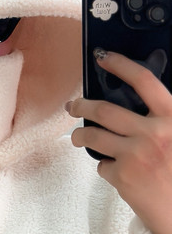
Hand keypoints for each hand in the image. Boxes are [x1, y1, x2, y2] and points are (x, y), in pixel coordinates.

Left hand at [67, 51, 171, 233]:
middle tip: (73, 106)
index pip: (144, 81)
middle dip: (81, 106)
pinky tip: (116, 172)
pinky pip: (102, 165)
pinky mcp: (123, 175)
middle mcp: (154, 133)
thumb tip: (132, 104)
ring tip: (78, 138)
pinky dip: (105, 167)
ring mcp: (136, 154)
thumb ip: (160, 119)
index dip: (121, 64)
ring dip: (79, 136)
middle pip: (105, 110)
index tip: (102, 57)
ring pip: (92, 137)